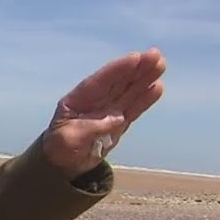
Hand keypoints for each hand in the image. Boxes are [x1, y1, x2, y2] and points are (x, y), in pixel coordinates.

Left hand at [42, 48, 165, 177]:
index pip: (100, 82)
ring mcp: (108, 111)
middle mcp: (95, 101)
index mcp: (78, 100)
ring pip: (129, 92)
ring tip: (160, 64)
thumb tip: (117, 118)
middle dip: (136, 68)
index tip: (135, 58)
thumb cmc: (59, 149)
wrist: (63, 164)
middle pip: (118, 82)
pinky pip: (133, 108)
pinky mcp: (118, 123)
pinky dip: (145, 99)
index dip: (117, 69)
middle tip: (155, 55)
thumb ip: (90, 128)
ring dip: (144, 79)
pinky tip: (157, 87)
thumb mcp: (67, 139)